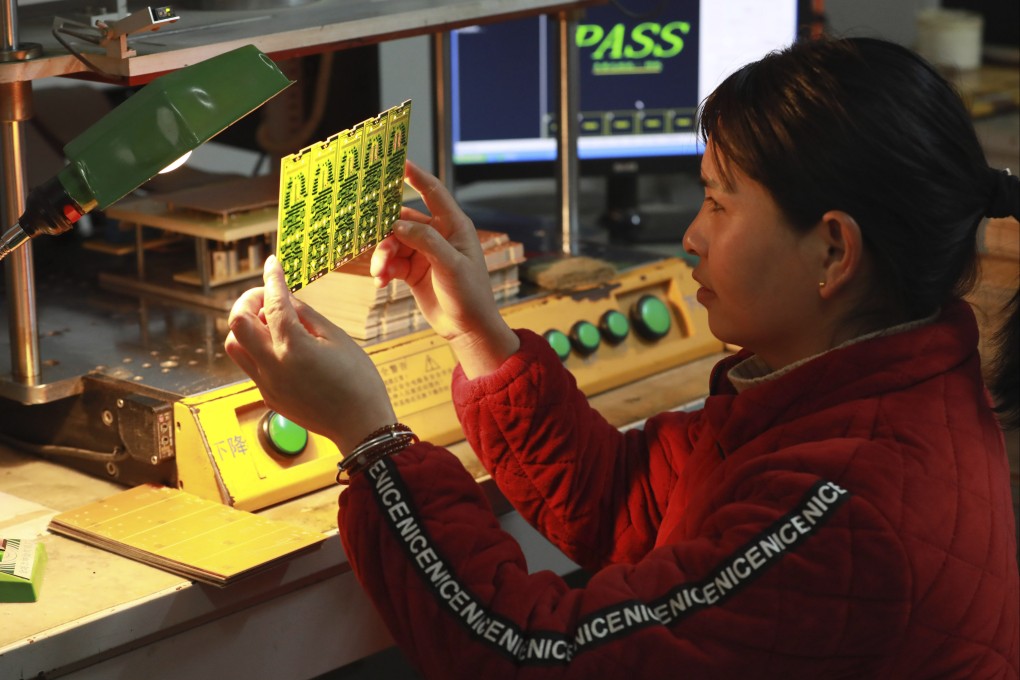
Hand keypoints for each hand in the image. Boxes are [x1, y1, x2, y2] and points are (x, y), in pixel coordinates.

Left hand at [224, 255, 396, 452]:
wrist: (360, 426)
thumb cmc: (358, 381)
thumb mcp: (338, 339)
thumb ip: (307, 315)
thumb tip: (286, 297)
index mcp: (293, 348)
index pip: (272, 303)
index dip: (272, 278)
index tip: (272, 263)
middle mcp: (272, 366)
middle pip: (237, 322)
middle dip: (248, 301)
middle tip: (267, 295)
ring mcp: (266, 384)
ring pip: (235, 345)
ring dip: (247, 326)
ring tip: (273, 322)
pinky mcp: (268, 396)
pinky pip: (250, 365)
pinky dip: (258, 347)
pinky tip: (283, 346)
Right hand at [371, 160, 519, 377]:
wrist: (468, 329)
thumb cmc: (470, 295)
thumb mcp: (451, 265)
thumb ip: (426, 241)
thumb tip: (397, 223)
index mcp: (454, 226)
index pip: (433, 192)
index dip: (416, 175)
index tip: (398, 161)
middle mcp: (438, 235)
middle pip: (403, 220)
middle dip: (386, 232)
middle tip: (375, 243)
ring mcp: (424, 253)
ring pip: (392, 242)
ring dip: (382, 256)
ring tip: (380, 274)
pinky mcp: (413, 270)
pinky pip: (390, 263)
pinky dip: (383, 270)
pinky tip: (381, 283)